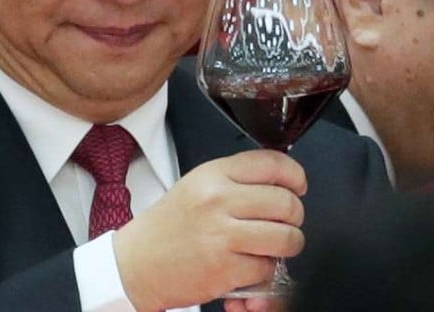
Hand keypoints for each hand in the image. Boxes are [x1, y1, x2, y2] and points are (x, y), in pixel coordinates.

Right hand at [112, 149, 306, 310]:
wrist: (134, 265)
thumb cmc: (168, 225)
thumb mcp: (198, 185)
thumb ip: (237, 179)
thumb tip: (283, 180)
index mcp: (213, 175)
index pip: (272, 164)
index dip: (295, 174)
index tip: (299, 185)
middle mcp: (218, 201)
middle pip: (286, 202)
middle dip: (294, 215)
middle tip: (286, 221)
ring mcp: (222, 237)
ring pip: (286, 237)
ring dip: (289, 244)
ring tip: (276, 244)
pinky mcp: (223, 270)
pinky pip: (267, 268)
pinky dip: (265, 270)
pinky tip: (250, 264)